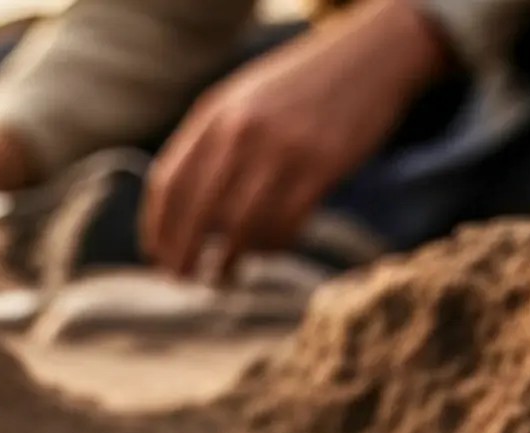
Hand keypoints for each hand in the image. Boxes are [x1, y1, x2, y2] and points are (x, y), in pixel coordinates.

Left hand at [141, 0, 451, 279]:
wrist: (371, 56)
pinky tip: (271, 249)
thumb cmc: (300, 86)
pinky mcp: (322, 168)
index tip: (158, 256)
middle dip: (184, 255)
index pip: (168, 182)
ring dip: (228, 260)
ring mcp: (282, 150)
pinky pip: (286, 225)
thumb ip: (210, 141)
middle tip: (184, 280)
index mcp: (214, 114)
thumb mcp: (243, 98)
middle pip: (197, 212)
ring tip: (225, 275)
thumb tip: (180, 209)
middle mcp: (242, 132)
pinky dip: (273, 246)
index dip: (158, 228)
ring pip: (240, 226)